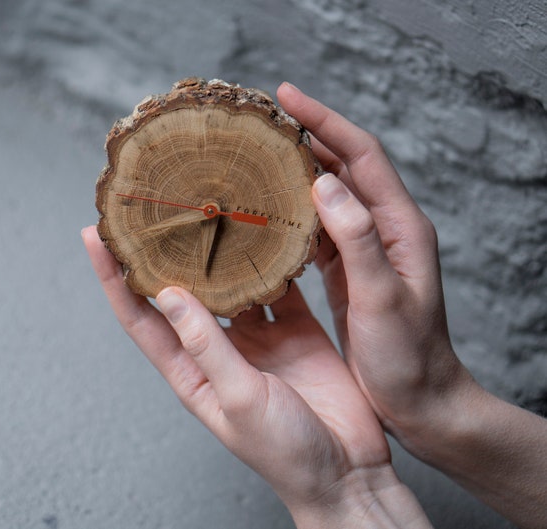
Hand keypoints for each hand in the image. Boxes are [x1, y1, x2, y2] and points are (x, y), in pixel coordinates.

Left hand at [82, 226, 430, 526]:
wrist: (348, 469)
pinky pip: (277, 286)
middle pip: (179, 291)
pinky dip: (272, 260)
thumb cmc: (286, 450)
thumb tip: (168, 294)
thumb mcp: (238, 397)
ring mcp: (255, 337)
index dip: (113, 278)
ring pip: (229, 282)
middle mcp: (216, 348)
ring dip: (218, 249)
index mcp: (190, 369)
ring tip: (208, 205)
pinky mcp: (293, 329)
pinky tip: (269, 230)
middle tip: (149, 207)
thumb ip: (206, 345)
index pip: (138, 316)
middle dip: (161, 253)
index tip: (94, 236)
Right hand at [276, 83, 469, 441]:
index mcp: (401, 227)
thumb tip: (325, 183)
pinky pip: (318, 228)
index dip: (326, 121)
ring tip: (256, 155)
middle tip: (262, 119)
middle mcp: (385, 229)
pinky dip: (292, 211)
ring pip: (328, 195)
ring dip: (296, 171)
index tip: (287, 98)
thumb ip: (357, 239)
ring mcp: (367, 248)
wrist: (420, 400)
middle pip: (345, 165)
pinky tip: (265, 210)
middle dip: (307, 135)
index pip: (362, 155)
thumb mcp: (382, 299)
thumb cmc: (407, 357)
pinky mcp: (348, 269)